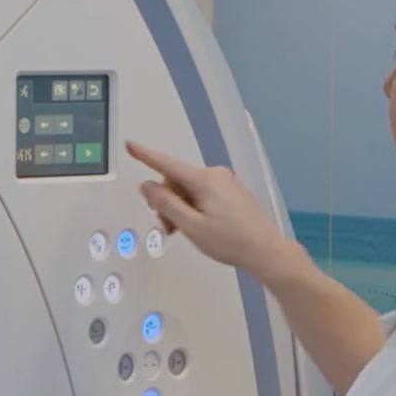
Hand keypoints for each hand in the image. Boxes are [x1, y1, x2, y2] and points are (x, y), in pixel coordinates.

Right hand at [126, 141, 292, 278]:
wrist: (266, 251)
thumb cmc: (230, 241)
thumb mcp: (191, 226)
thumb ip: (166, 204)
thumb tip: (147, 185)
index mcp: (204, 180)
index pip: (167, 164)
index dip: (146, 156)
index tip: (130, 145)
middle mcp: (215, 174)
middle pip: (177, 180)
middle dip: (167, 201)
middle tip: (169, 228)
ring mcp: (225, 181)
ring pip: (189, 188)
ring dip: (180, 206)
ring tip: (185, 230)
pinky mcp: (231, 190)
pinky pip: (203, 192)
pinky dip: (194, 206)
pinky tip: (199, 225)